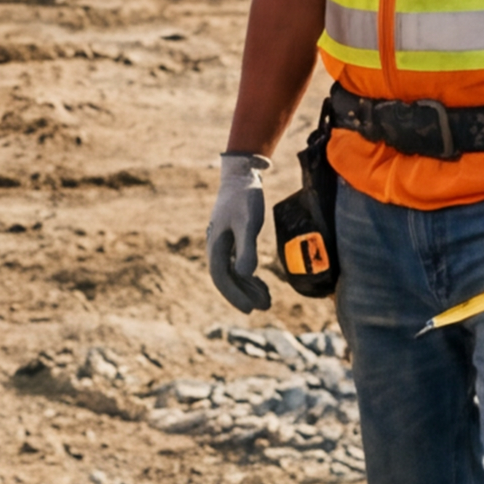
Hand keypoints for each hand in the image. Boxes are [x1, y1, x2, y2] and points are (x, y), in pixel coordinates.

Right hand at [206, 151, 275, 314]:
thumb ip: (247, 248)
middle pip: (227, 279)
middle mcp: (216, 247)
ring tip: (267, 300)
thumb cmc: (244, 197)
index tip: (250, 309)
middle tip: (264, 307)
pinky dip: (248, 275)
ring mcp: (223, 243)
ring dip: (247, 287)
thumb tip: (246, 275)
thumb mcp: (248, 222)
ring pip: (233, 273)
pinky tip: (260, 281)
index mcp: (216, 245)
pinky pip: (237, 263)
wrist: (240, 174)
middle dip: (243, 295)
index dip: (235, 295)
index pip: (222, 278)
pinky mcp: (231, 238)